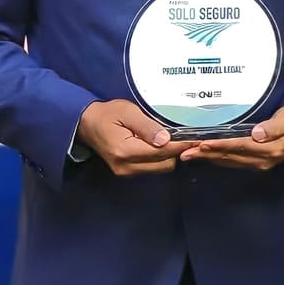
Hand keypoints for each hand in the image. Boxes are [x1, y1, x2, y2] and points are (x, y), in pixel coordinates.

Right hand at [76, 99, 191, 175]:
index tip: (197, 138)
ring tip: (179, 139)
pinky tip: (164, 145)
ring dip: (170, 156)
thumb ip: (147, 126)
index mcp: (126, 151)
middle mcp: (127, 167)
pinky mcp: (127, 172)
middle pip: (164, 164)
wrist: (86, 124)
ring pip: (160, 168)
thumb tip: (166, 139)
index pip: (162, 152)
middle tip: (189, 136)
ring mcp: (126, 172)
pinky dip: (161, 158)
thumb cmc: (107, 114)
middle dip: (178, 151)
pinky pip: (152, 168)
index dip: (181, 145)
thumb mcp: (128, 112)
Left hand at [181, 105, 283, 170]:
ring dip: (208, 158)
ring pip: (228, 161)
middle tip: (185, 152)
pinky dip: (217, 158)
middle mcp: (261, 160)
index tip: (203, 143)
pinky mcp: (254, 161)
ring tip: (188, 155)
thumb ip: (276, 126)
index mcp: (270, 150)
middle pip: (230, 156)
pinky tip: (205, 156)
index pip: (240, 146)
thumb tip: (257, 133)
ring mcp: (257, 163)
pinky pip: (232, 161)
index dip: (221, 145)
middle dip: (207, 154)